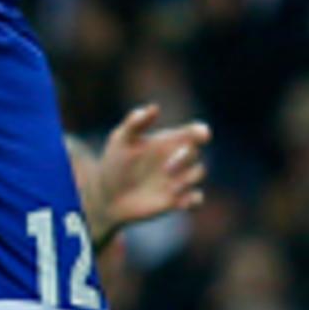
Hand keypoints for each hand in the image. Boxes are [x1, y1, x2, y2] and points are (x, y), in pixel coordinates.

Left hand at [94, 103, 210, 231]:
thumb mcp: (121, 140)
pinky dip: (193, 199)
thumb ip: (136, 122)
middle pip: (194, 152)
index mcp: (166, 141)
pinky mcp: (177, 200)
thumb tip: (155, 107)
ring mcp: (178, 179)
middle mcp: (175, 159)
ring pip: (198, 173)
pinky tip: (181, 201)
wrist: (107, 195)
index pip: (191, 132)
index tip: (201, 134)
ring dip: (189, 178)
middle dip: (185, 157)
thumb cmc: (114, 163)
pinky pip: (196, 198)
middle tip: (166, 167)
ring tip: (172, 187)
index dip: (200, 131)